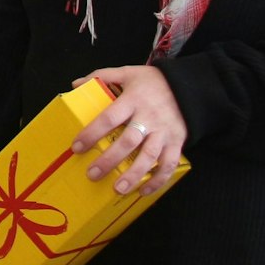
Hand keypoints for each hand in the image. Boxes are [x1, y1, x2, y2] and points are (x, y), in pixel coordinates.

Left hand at [71, 66, 186, 196]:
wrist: (188, 87)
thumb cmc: (152, 82)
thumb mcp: (127, 73)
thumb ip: (102, 76)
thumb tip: (76, 84)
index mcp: (133, 100)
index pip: (109, 118)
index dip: (92, 133)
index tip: (77, 147)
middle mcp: (149, 117)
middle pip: (128, 141)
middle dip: (110, 160)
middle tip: (92, 174)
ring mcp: (164, 132)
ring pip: (149, 156)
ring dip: (134, 175)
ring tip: (117, 189)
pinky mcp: (177, 142)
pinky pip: (169, 164)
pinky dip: (158, 180)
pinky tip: (143, 191)